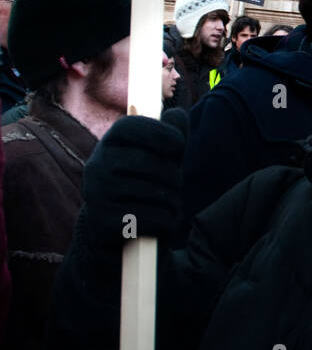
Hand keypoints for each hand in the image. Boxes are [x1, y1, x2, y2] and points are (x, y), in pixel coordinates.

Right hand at [82, 106, 188, 242]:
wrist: (116, 234)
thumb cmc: (143, 188)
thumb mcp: (158, 158)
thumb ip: (171, 136)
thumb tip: (177, 115)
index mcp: (108, 144)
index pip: (130, 126)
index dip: (160, 132)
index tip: (178, 145)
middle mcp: (96, 166)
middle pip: (150, 163)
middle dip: (173, 178)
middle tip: (174, 189)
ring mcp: (96, 195)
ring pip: (155, 193)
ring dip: (172, 204)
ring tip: (166, 208)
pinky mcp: (102, 223)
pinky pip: (151, 218)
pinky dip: (165, 223)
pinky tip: (160, 225)